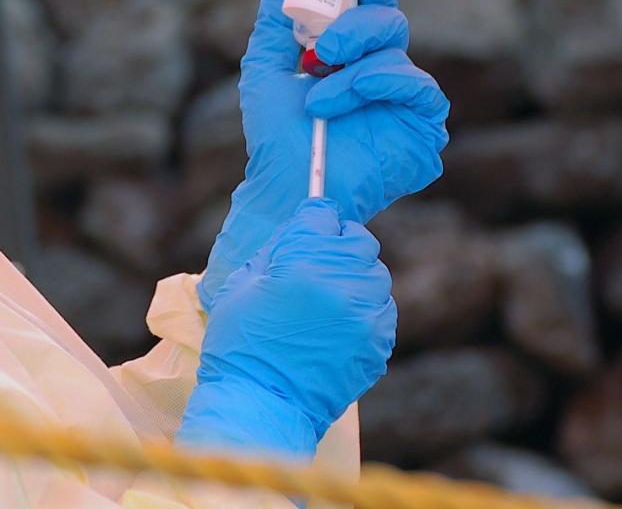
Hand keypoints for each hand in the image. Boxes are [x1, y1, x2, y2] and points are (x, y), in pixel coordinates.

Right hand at [178, 199, 395, 455]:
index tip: (308, 229)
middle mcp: (343, 282)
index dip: (312, 220)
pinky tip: (338, 326)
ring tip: (329, 299)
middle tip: (318, 262)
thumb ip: (274, 252)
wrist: (261, 406)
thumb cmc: (240, 345)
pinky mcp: (379, 343)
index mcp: (303, 261)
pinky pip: (381, 310)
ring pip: (375, 275)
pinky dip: (364, 310)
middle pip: (358, 240)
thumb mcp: (240, 285)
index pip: (322, 214)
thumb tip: (297, 234)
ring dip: (355, 278)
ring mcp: (366, 314)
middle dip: (338, 244)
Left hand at [197, 0, 448, 309]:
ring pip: (396, 55)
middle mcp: (383, 74)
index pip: (369, 7)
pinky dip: (382, 84)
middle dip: (355, 24)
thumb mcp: (265, 73)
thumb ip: (273, 26)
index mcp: (351, 57)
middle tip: (322, 47)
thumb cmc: (276, 137)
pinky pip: (420, 87)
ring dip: (351, 73)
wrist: (286, 187)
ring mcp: (406, 102)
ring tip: (318, 101)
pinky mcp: (424, 129)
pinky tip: (353, 98)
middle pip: (390, 21)